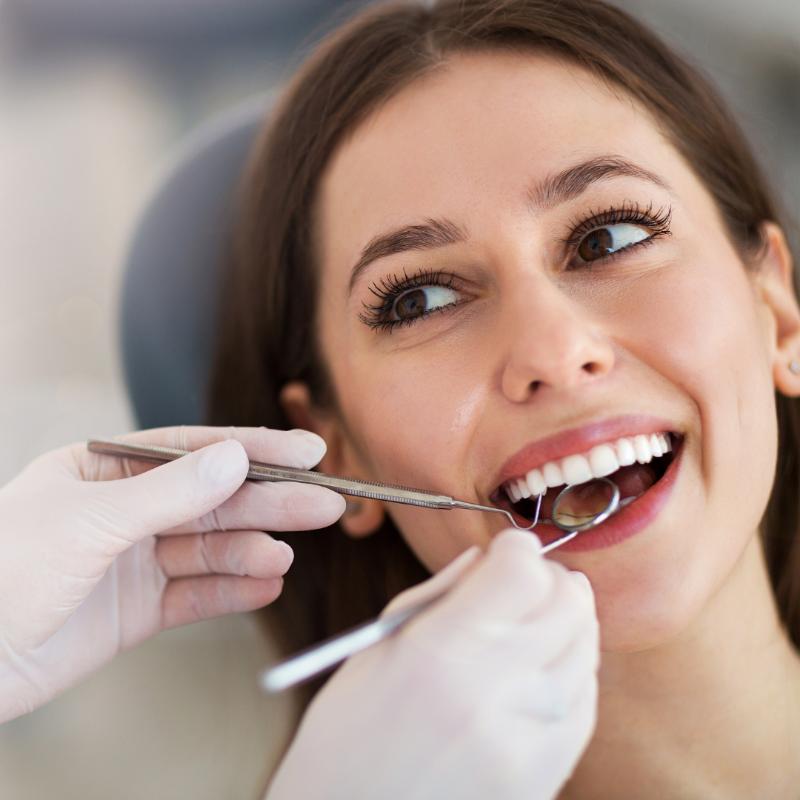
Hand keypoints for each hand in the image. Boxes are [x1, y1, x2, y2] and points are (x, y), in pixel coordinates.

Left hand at [0, 426, 344, 721]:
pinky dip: (231, 591)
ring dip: (252, 551)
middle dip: (268, 503)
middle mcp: (123, 510)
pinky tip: (265, 586)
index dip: (253, 450)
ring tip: (286, 556)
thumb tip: (235, 460)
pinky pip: (195, 595)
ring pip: (208, 548)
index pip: (192, 449)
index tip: (306, 451)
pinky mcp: (136, 611)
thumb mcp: (88, 522)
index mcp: (103, 469)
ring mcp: (131, 561)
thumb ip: (168, 493)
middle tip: (324, 505)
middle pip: (212, 500)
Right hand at [266, 529, 598, 799]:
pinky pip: (584, 703)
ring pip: (584, 648)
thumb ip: (435, 596)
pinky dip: (574, 670)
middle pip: (566, 603)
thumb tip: (484, 560)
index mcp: (439, 651)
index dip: (516, 548)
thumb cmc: (344, 741)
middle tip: (525, 580)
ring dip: (567, 619)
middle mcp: (492, 691)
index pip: (521, 571)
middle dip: (549, 577)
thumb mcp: (373, 651)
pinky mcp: (544, 777)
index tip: (505, 550)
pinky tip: (545, 666)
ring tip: (537, 619)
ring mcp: (526, 739)